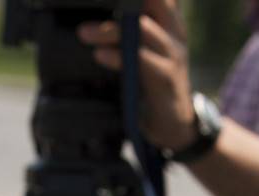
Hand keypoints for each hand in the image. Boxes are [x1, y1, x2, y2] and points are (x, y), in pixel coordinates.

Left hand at [77, 0, 196, 152]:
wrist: (174, 121)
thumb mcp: (147, 48)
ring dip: (110, 31)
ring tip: (84, 33)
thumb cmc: (154, 81)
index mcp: (169, 21)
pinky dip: (119, 56)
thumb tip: (100, 20)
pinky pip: (142, 61)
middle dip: (122, 3)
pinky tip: (101, 54)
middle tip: (92, 5)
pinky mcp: (166, 77)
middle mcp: (174, 32)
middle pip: (151, 5)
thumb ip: (134, 27)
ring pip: (143, 31)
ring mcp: (172, 54)